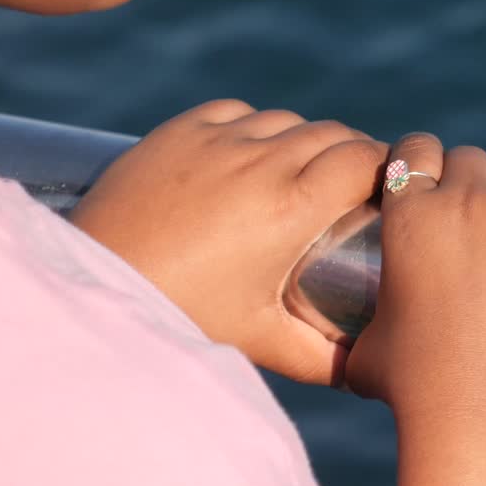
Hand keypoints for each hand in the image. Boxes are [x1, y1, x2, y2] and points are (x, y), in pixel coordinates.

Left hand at [70, 99, 387, 384]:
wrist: (95, 284)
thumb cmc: (183, 314)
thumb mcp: (261, 340)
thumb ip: (323, 357)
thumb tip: (368, 372)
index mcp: (292, 207)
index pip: (364, 159)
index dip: (386, 167)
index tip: (390, 187)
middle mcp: (261, 161)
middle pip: (334, 134)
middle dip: (354, 153)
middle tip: (356, 184)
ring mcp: (218, 139)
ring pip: (287, 120)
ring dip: (306, 139)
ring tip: (302, 170)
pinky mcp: (181, 130)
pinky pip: (239, 112)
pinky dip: (257, 128)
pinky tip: (253, 152)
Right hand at [345, 133, 485, 420]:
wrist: (472, 411)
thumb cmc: (410, 385)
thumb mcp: (364, 346)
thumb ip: (356, 325)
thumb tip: (341, 344)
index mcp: (409, 214)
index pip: (416, 147)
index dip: (425, 163)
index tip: (434, 184)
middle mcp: (465, 202)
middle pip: (472, 159)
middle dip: (472, 184)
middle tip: (478, 226)